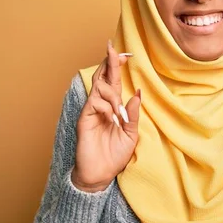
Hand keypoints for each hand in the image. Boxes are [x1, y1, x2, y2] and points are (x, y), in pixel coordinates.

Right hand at [71, 40, 140, 192]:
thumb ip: (134, 114)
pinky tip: (112, 119)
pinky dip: (107, 107)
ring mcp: (91, 111)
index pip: (114, 81)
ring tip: (120, 115)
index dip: (117, 66)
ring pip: (99, 88)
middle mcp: (101, 105)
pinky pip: (95, 103)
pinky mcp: (85, 119)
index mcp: (113, 107)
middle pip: (103, 77)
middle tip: (113, 48)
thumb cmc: (115, 155)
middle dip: (109, 62)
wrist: (101, 175)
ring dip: (113, 95)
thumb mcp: (131, 134)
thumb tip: (138, 93)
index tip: (126, 54)